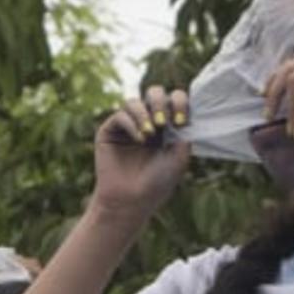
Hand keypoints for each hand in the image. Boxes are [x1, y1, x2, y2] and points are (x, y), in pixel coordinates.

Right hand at [93, 85, 190, 219]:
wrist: (132, 200)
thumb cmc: (158, 182)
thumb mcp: (180, 155)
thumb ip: (184, 130)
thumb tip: (182, 108)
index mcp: (167, 126)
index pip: (174, 100)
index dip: (180, 103)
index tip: (182, 121)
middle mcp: (147, 122)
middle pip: (154, 93)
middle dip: (160, 102)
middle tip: (164, 122)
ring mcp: (127, 126)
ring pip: (134, 101)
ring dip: (145, 113)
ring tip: (150, 133)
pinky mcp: (109, 131)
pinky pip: (120, 115)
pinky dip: (132, 123)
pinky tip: (140, 139)